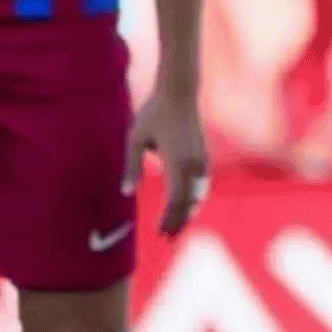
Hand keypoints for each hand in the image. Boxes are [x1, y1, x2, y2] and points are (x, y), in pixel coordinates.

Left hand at [126, 85, 210, 234]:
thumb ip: (132, 167)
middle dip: (179, 222)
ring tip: (176, 227)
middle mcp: (193, 163)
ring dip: (188, 212)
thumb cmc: (153, 114)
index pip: (175, 200)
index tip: (157, 233)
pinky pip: (201, 184)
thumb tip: (127, 192)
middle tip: (167, 238)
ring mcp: (201, 159)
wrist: (179, 93)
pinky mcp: (204, 155)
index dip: (168, 219)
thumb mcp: (136, 139)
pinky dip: (194, 199)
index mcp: (176, 160)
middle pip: (188, 202)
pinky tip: (186, 205)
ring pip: (198, 194)